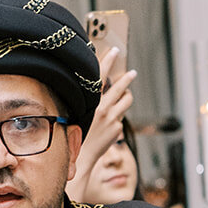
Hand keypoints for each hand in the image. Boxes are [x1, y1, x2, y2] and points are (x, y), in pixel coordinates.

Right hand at [66, 56, 136, 203]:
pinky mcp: (117, 129)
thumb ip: (90, 100)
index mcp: (90, 101)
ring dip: (126, 96)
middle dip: (127, 78)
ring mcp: (112, 119)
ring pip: (126, 100)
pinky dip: (117, 117)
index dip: (108, 61)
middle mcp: (103, 108)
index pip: (100, 75)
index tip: (115, 51)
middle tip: (132, 72)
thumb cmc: (75, 132)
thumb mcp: (78, 111)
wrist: (80, 156)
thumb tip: (100, 87)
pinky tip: (109, 123)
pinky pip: (121, 117)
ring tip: (125, 95)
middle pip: (121, 87)